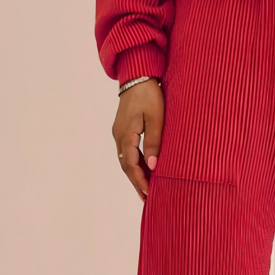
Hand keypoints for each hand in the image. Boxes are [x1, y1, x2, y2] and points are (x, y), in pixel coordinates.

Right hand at [112, 78, 163, 201]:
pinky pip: (127, 152)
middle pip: (126, 166)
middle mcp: (118, 136)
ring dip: (134, 175)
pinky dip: (134, 164)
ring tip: (144, 190)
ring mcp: (119, 133)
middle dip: (136, 182)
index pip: (131, 164)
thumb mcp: (156, 118)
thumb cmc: (149, 95)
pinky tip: (143, 170)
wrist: (137, 75)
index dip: (140, 180)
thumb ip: (154, 142)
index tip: (149, 193)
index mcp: (126, 134)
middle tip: (146, 198)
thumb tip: (153, 165)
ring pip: (125, 160)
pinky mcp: (122, 130)